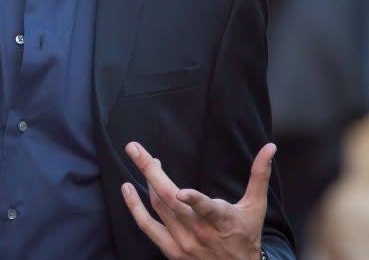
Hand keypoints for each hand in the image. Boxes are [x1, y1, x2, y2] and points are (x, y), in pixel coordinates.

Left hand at [121, 141, 275, 259]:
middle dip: (149, 171)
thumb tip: (270, 147)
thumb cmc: (246, 236)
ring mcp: (183, 243)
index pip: (207, 210)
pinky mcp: (171, 251)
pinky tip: (126, 188)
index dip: (195, 201)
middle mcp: (199, 233)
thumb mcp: (256, 207)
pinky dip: (134, 207)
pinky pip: (147, 226)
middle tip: (134, 148)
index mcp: (222, 221)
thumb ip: (259, 175)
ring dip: (146, 180)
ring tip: (139, 157)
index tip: (182, 191)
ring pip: (158, 207)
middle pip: (169, 200)